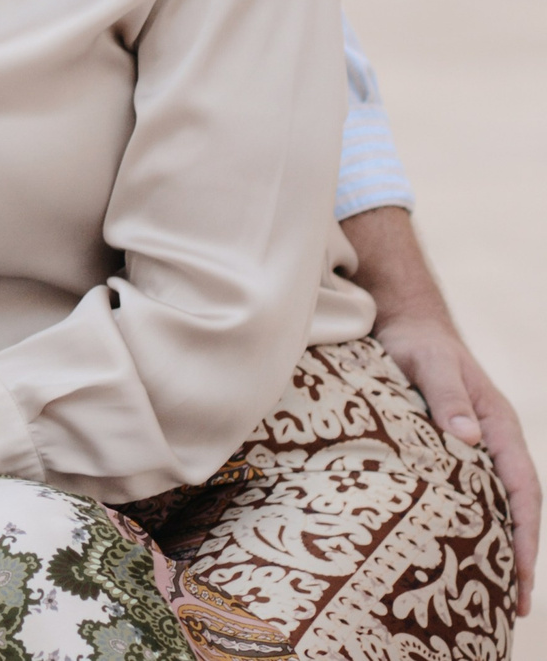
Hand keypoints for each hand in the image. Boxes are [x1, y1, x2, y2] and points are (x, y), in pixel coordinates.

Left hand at [344, 204, 536, 613]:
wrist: (404, 323)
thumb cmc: (415, 344)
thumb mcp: (426, 363)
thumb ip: (446, 398)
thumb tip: (468, 439)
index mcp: (498, 425)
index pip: (522, 488)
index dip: (524, 533)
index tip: (519, 572)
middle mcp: (494, 441)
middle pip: (519, 507)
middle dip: (520, 556)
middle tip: (515, 605)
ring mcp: (478, 447)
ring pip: (500, 505)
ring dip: (501, 546)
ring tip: (497, 595)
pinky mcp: (457, 449)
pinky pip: (476, 494)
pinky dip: (479, 525)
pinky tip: (468, 553)